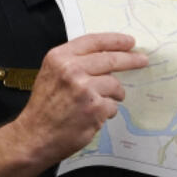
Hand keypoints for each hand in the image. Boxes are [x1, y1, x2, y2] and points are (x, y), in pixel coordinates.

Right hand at [13, 33, 148, 161]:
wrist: (34, 136)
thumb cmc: (43, 108)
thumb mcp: (51, 74)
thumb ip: (73, 63)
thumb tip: (105, 57)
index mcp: (59, 58)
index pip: (93, 41)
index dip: (115, 40)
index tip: (129, 42)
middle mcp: (71, 70)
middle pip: (110, 59)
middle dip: (130, 60)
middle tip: (142, 60)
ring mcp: (84, 89)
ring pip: (114, 85)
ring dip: (114, 94)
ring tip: (101, 103)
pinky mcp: (95, 108)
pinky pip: (112, 106)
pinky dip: (106, 111)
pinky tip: (93, 116)